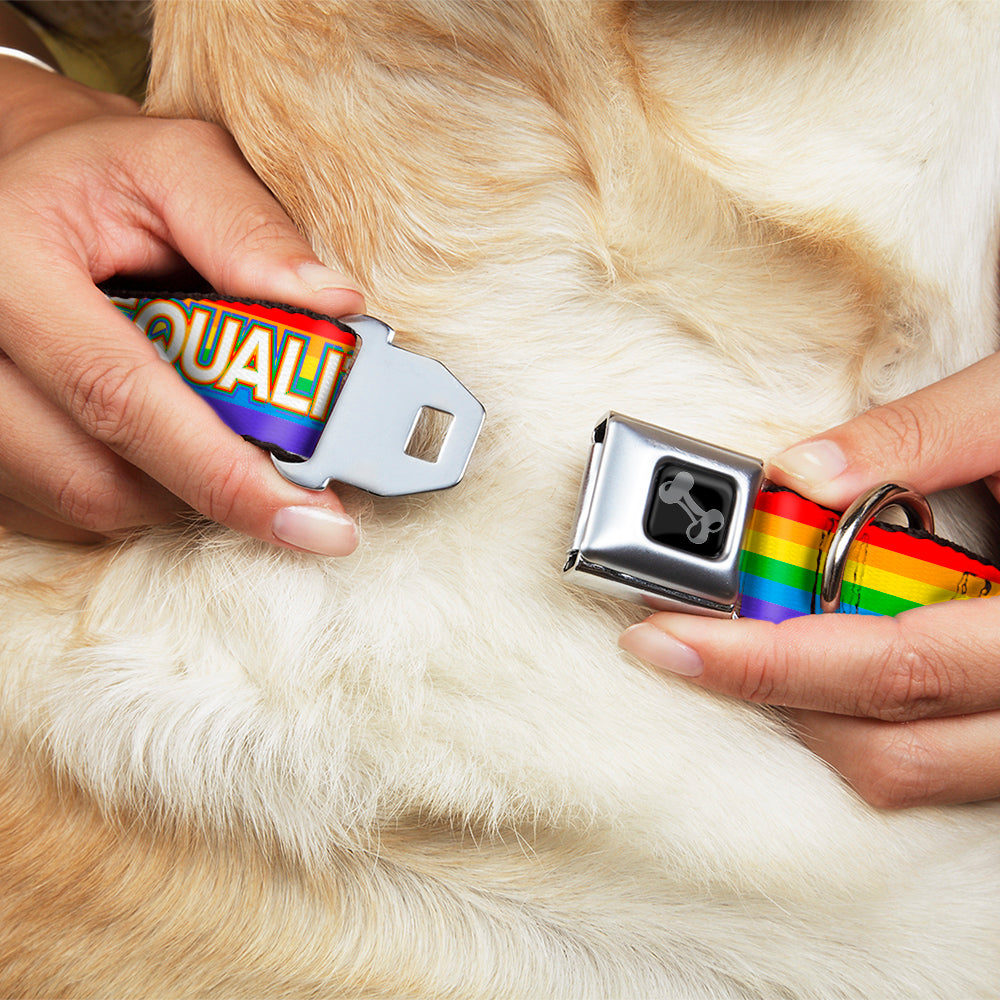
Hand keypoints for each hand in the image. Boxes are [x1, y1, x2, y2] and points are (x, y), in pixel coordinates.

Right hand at [0, 57, 363, 552]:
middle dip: (213, 493)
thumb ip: (249, 228)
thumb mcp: (176, 165)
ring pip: (82, 503)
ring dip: (175, 493)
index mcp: (10, 266)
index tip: (316, 521)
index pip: (120, 397)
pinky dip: (134, 492)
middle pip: (96, 477)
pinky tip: (166, 445)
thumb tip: (335, 304)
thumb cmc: (101, 175)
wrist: (18, 185)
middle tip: (295, 490)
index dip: (224, 474)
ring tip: (224, 441)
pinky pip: (60, 509)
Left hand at [620, 350, 999, 808]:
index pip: (891, 665)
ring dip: (814, 715)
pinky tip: (825, 657)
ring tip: (745, 645)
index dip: (765, 660)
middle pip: (889, 746)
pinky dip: (866, 720)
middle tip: (681, 639)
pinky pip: (940, 760)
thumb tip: (800, 472)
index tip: (666, 638)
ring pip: (913, 771)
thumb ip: (922, 435)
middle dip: (768, 694)